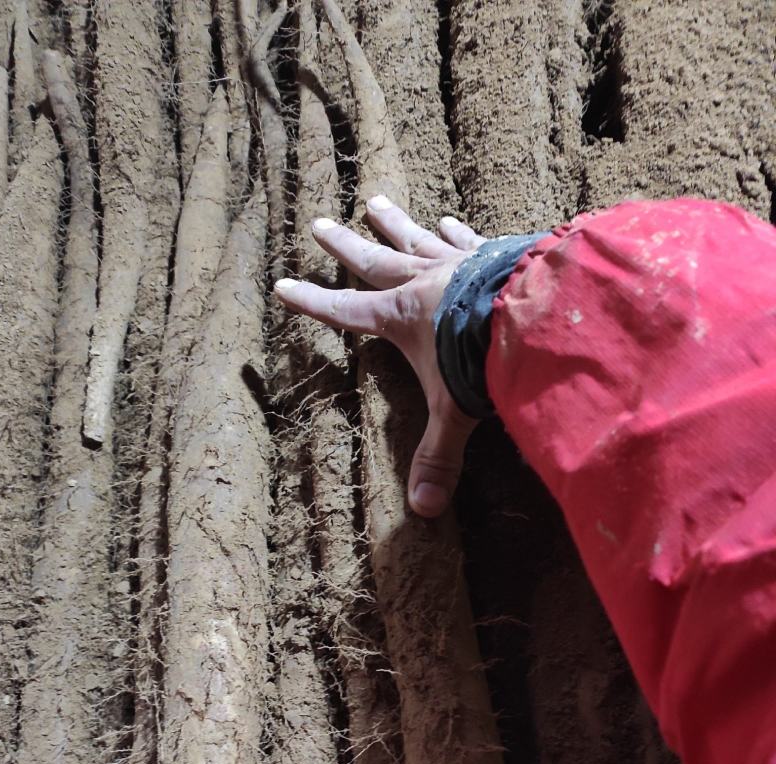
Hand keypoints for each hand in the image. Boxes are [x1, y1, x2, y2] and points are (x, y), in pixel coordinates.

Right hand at [274, 194, 485, 518]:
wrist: (533, 313)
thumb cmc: (483, 361)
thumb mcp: (455, 413)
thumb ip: (437, 456)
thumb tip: (422, 509)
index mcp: (398, 319)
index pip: (343, 312)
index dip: (312, 303)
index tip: (282, 286)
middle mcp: (419, 284)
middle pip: (372, 261)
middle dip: (343, 246)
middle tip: (318, 222)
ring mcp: (453, 264)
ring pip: (413, 239)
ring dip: (392, 224)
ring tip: (374, 201)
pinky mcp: (489, 254)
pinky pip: (465, 240)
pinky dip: (454, 232)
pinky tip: (447, 220)